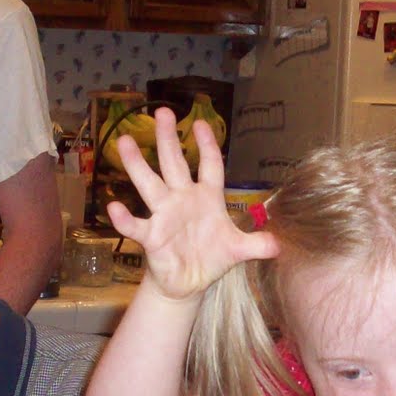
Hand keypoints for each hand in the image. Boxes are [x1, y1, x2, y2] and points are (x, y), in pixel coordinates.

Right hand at [107, 107, 276, 302]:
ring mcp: (164, 215)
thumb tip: (281, 243)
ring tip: (125, 141)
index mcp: (207, 197)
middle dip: (168, 139)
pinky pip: (135, 225)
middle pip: (174, 164)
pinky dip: (124, 219)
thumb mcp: (238, 250)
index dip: (207, 146)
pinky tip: (113, 207)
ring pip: (149, 185)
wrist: (188, 283)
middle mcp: (183, 199)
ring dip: (137, 165)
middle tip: (161, 112)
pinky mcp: (151, 237)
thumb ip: (258, 244)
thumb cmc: (211, 258)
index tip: (200, 123)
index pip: (209, 166)